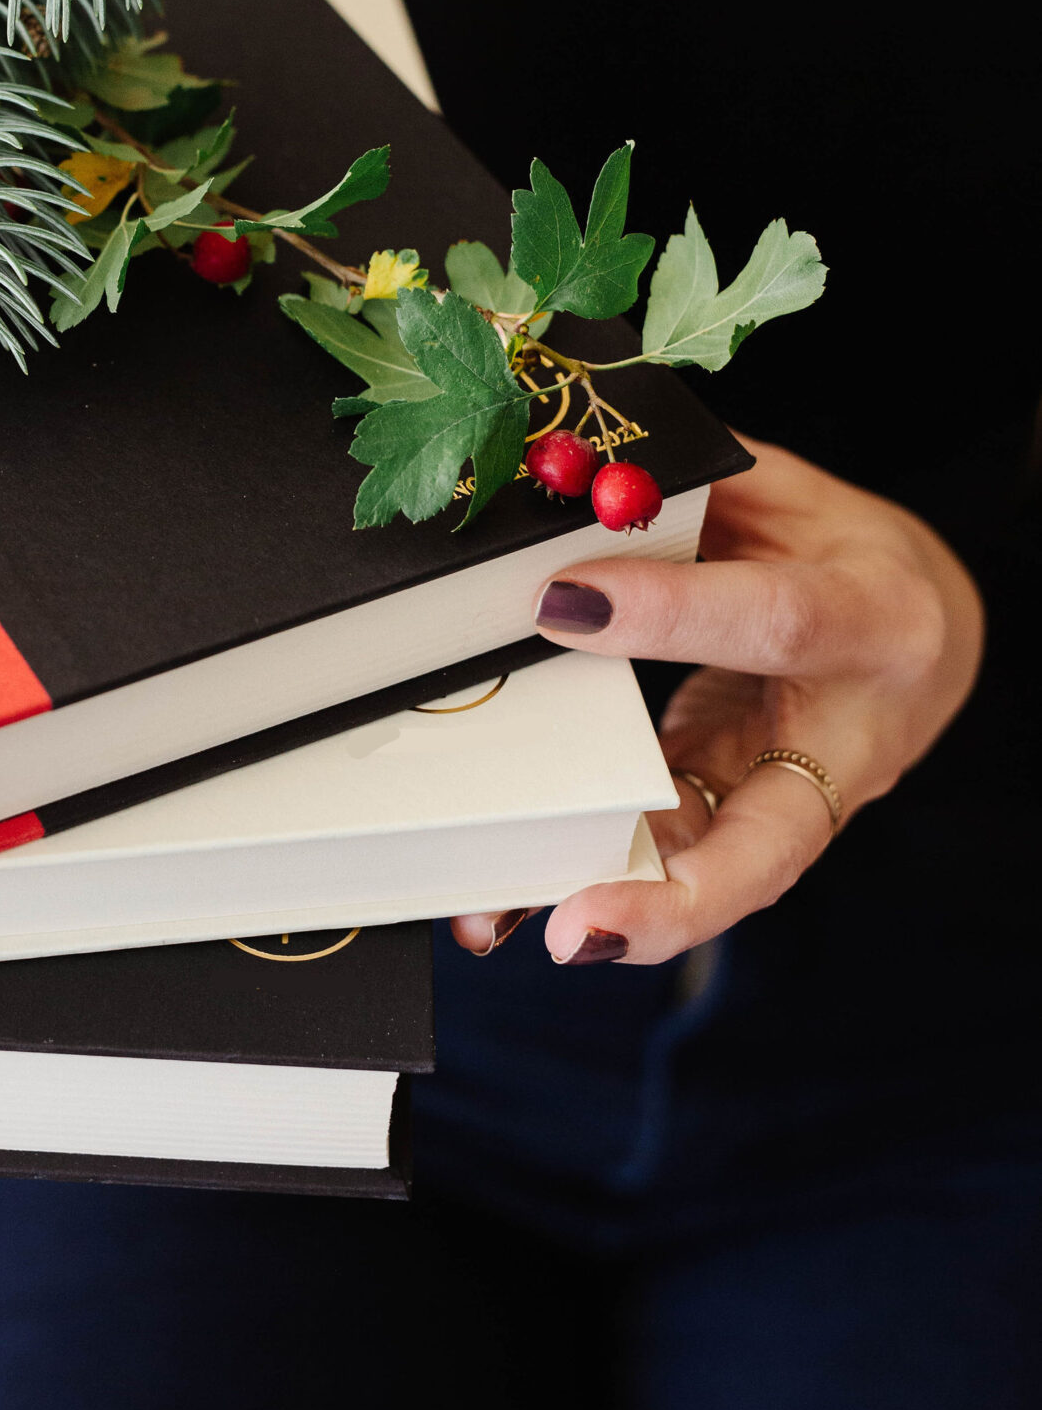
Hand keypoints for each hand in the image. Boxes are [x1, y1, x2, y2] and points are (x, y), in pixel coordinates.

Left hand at [454, 437, 983, 967]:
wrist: (921, 637)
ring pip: (710, 880)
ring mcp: (802, 804)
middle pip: (772, 841)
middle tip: (573, 924)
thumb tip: (568, 485)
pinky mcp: (749, 830)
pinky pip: (672, 866)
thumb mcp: (789, 501)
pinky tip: (495, 909)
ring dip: (604, 912)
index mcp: (870, 620)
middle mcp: (848, 741)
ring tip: (489, 923)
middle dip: (674, 894)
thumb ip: (694, 501)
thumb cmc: (841, 557)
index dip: (671, 613)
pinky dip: (590, 889)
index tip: (560, 602)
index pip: (772, 622)